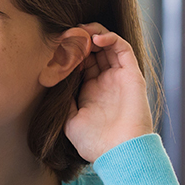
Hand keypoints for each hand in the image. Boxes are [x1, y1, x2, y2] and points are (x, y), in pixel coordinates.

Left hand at [65, 23, 155, 161]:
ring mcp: (118, 77)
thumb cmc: (94, 143)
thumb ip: (63, 101)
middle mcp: (105, 81)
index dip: (69, 52)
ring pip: (108, 45)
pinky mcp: (131, 74)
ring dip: (93, 34)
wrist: (119, 153)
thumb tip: (52, 82)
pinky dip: (110, 38)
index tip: (55, 47)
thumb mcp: (69, 120)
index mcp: (90, 91)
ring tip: (79, 31)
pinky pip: (123, 49)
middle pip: (92, 51)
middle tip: (66, 35)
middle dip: (79, 40)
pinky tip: (94, 39)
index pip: (79, 63)